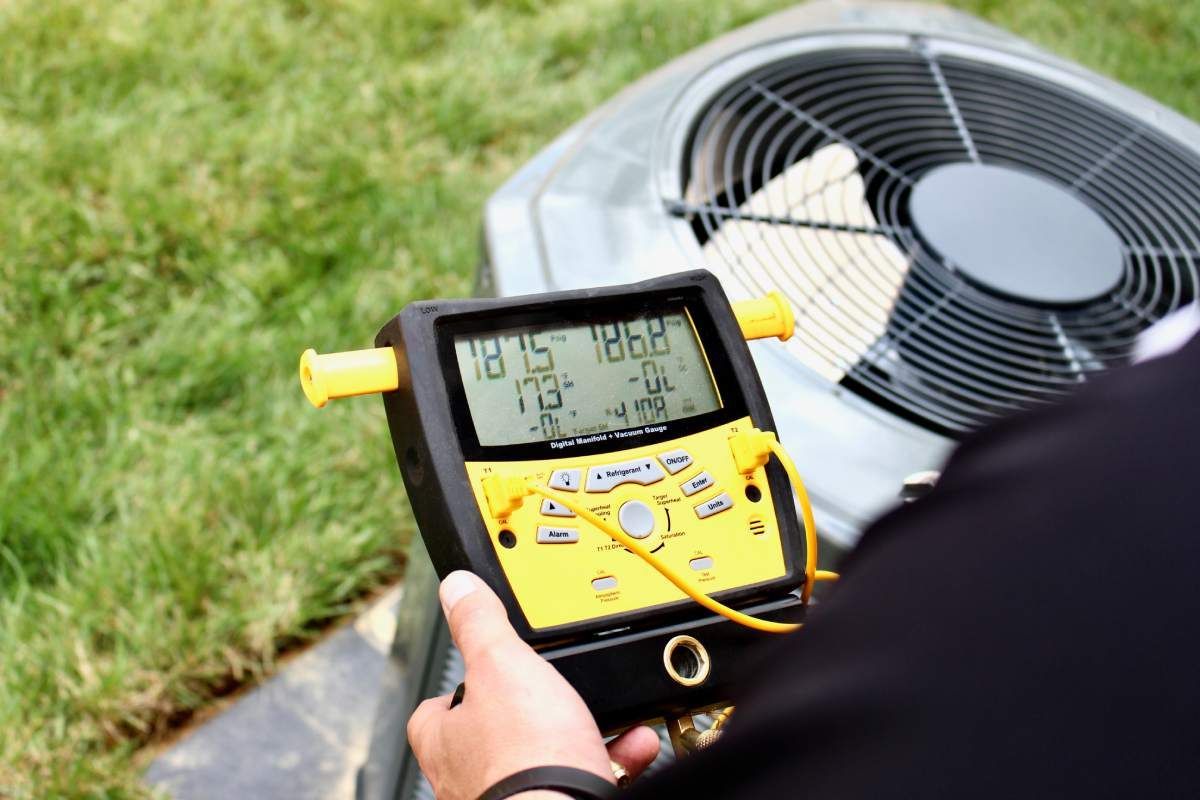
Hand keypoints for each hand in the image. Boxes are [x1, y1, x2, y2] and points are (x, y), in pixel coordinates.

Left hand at [407, 571, 660, 798]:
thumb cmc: (523, 757)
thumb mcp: (502, 663)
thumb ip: (479, 624)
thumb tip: (457, 588)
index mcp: (446, 741)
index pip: (436, 708)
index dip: (464, 683)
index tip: (488, 664)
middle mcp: (470, 777)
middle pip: (495, 731)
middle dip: (533, 708)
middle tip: (557, 688)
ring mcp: (513, 797)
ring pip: (544, 756)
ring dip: (577, 732)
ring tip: (604, 713)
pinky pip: (582, 778)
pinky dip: (610, 757)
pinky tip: (631, 743)